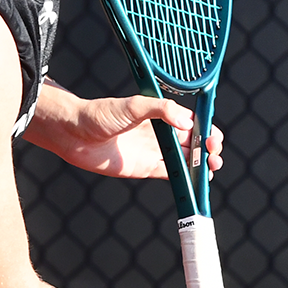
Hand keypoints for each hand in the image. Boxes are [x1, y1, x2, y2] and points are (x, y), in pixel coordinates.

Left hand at [48, 94, 224, 178]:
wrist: (74, 133)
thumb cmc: (99, 114)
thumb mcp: (133, 106)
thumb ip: (162, 110)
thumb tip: (188, 123)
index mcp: (162, 115)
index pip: (194, 121)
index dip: (207, 129)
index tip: (213, 137)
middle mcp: (161, 133)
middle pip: (194, 142)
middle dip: (209, 148)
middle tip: (213, 154)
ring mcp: (154, 151)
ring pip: (187, 160)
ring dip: (202, 164)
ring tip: (212, 168)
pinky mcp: (146, 168)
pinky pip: (172, 174)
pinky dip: (186, 179)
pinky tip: (196, 181)